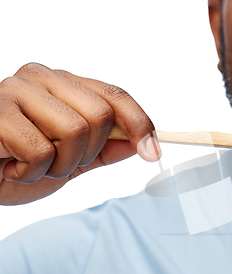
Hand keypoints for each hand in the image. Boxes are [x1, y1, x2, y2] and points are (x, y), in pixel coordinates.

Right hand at [0, 63, 160, 204]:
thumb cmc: (18, 165)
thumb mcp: (71, 161)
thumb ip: (104, 151)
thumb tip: (140, 145)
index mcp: (65, 85)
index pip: (115, 94)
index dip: (140, 123)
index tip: (153, 153)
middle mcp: (43, 78)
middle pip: (101, 115)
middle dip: (88, 154)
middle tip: (59, 164)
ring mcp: (17, 89)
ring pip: (76, 131)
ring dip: (60, 165)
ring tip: (33, 166)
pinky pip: (41, 150)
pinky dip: (32, 173)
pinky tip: (11, 167)